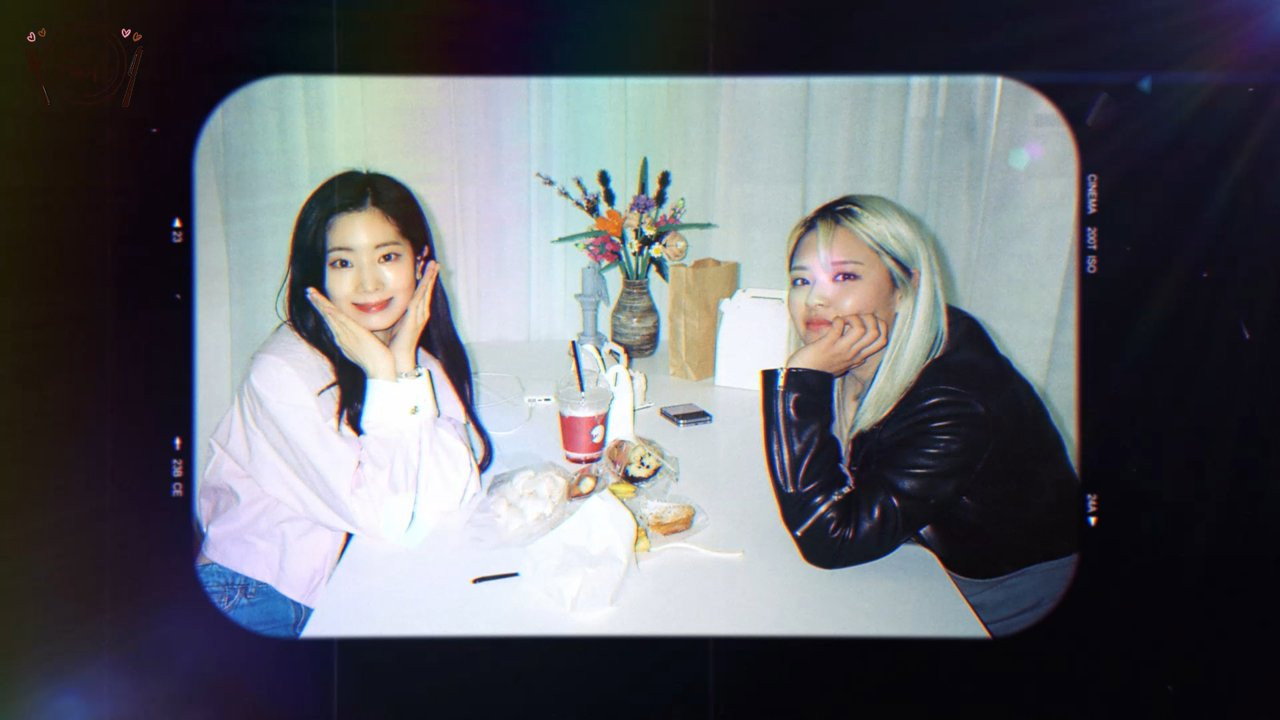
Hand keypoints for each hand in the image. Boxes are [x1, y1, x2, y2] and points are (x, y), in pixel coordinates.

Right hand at [307, 287, 395, 380]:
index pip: (330, 321)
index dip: (322, 309)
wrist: (379, 371)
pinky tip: (327, 306)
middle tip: (308, 291)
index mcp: (343, 339)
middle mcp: (341, 337)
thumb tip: (360, 332)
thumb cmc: (375, 360)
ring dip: (321, 304)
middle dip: (317, 304)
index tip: (316, 299)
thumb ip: (359, 337)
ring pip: (331, 317)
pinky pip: (342, 322)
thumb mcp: (364, 346)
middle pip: (327, 317)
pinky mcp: (356, 334)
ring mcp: (346, 336)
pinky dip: (333, 314)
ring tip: (312, 293)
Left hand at [388, 260, 438, 374]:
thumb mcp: (390, 325)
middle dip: (430, 275)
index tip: (424, 267)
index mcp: (414, 315)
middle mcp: (419, 314)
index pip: (420, 294)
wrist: (396, 362)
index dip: (423, 280)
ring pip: (425, 293)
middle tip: (434, 261)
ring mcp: (419, 317)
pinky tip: (426, 279)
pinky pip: (420, 300)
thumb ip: (389, 314)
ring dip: (430, 278)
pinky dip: (424, 288)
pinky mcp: (415, 320)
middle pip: (426, 291)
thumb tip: (376, 303)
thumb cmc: (391, 346)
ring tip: (434, 265)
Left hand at [786, 314, 888, 376]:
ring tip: (844, 319)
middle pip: (875, 333)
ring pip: (861, 329)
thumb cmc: (821, 369)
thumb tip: (864, 358)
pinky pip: (838, 327)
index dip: (881, 326)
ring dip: (853, 318)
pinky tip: (833, 321)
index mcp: (858, 357)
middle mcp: (852, 353)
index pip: (882, 341)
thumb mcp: (844, 368)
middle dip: (869, 318)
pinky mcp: (827, 344)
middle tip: (855, 318)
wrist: (801, 376)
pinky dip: (838, 320)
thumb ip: (855, 362)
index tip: (868, 322)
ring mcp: (840, 349)